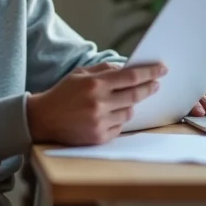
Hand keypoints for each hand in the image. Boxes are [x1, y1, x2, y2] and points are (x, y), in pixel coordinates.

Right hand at [26, 61, 166, 145]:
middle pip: (135, 95)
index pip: (130, 77)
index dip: (149, 72)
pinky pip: (119, 128)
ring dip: (130, 106)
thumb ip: (104, 69)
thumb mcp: (80, 74)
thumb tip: (128, 69)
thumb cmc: (63, 93)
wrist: (42, 119)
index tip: (162, 69)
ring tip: (120, 102)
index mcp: (95, 84)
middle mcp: (98, 103)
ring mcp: (99, 122)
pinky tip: (108, 116)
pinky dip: (118, 121)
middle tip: (156, 84)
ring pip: (129, 113)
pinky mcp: (98, 137)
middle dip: (149, 88)